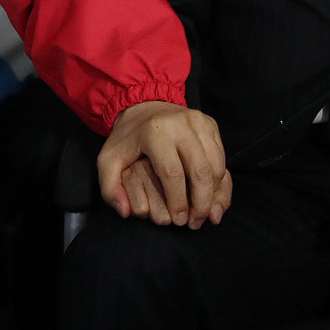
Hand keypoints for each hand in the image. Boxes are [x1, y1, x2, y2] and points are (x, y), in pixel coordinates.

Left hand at [97, 100, 230, 227]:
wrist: (144, 106)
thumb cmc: (128, 139)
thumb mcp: (108, 161)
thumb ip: (110, 189)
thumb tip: (125, 212)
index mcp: (155, 132)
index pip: (172, 173)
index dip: (178, 201)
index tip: (179, 221)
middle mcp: (181, 124)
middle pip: (201, 171)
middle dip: (202, 202)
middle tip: (196, 223)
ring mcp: (199, 122)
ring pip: (216, 165)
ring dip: (214, 194)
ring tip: (204, 213)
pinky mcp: (210, 124)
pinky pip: (221, 157)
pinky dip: (219, 181)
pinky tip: (210, 195)